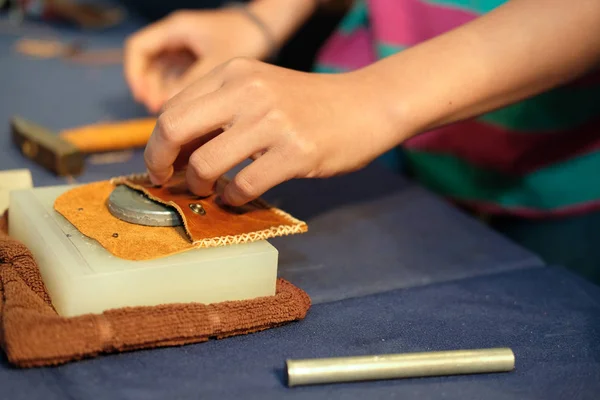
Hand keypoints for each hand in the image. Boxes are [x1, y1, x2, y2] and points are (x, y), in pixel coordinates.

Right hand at [124, 9, 271, 112]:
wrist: (268, 29)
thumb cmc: (245, 37)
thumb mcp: (215, 62)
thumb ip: (190, 83)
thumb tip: (167, 112)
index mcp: (176, 29)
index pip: (138, 48)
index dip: (135, 73)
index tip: (143, 97)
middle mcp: (177, 38)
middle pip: (149, 66)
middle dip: (151, 90)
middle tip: (160, 112)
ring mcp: (188, 51)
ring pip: (165, 75)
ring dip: (166, 96)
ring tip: (175, 116)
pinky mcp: (200, 63)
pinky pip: (181, 80)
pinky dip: (181, 96)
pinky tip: (188, 113)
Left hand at [143, 58, 405, 205]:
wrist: (366, 105)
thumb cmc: (310, 104)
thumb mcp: (260, 90)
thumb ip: (221, 110)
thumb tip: (179, 150)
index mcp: (234, 72)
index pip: (173, 108)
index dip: (158, 142)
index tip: (162, 164)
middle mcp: (248, 91)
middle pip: (174, 128)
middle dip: (160, 162)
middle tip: (167, 182)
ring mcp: (273, 121)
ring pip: (206, 163)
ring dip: (198, 186)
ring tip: (208, 191)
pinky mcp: (296, 152)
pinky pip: (244, 185)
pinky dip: (233, 198)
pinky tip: (237, 198)